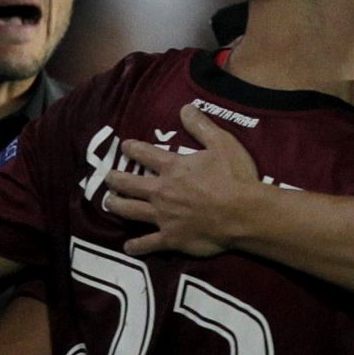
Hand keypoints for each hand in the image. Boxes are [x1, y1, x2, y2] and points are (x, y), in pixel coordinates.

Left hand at [103, 104, 261, 256]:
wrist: (244, 214)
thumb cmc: (235, 177)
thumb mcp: (222, 144)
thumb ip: (201, 126)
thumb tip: (184, 107)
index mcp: (173, 168)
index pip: (144, 154)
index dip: (132, 148)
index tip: (125, 146)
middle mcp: (161, 191)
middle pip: (128, 184)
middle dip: (115, 179)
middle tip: (109, 177)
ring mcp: (163, 217)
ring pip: (130, 211)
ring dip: (117, 205)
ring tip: (109, 202)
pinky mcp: (171, 238)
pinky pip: (148, 243)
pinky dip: (136, 246)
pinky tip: (128, 247)